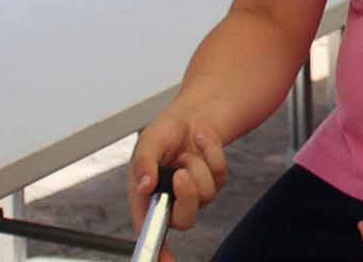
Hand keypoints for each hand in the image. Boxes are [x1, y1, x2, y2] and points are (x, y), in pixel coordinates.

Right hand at [127, 109, 229, 261]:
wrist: (192, 114)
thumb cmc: (164, 132)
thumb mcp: (147, 142)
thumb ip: (143, 164)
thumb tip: (143, 185)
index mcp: (147, 198)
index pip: (150, 231)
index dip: (156, 251)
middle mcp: (171, 200)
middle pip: (184, 220)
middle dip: (186, 195)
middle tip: (181, 171)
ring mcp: (195, 193)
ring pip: (205, 196)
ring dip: (197, 166)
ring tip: (186, 151)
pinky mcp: (215, 180)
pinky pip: (219, 174)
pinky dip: (211, 151)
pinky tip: (201, 139)